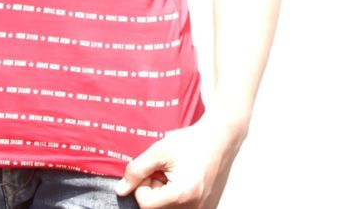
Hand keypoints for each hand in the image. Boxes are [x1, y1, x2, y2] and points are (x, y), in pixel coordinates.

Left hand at [115, 115, 245, 208]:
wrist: (220, 139)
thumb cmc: (191, 142)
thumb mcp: (159, 150)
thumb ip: (137, 170)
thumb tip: (121, 190)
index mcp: (180, 196)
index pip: (145, 203)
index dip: (143, 184)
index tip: (153, 169)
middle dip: (155, 189)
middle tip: (164, 170)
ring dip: (165, 194)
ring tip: (175, 174)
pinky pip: (182, 208)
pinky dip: (178, 197)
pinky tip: (185, 180)